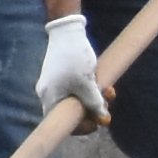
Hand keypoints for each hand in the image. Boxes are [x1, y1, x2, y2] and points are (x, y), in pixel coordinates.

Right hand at [32, 11, 108, 126]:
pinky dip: (89, 87)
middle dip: (93, 108)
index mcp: (50, 98)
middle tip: (108, 100)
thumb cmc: (75, 57)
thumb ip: (95, 103)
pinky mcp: (60, 75)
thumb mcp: (88, 83)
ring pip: (77, 99)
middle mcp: (48, 93)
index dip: (82, 127)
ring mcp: (54, 83)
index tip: (97, 122)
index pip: (64, 123)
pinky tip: (100, 79)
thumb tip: (104, 120)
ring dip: (95, 97)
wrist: (67, 31)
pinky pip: (76, 88)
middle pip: (72, 111)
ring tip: (108, 88)